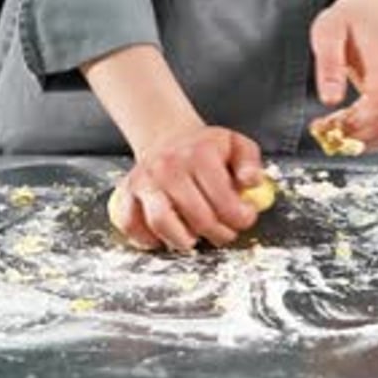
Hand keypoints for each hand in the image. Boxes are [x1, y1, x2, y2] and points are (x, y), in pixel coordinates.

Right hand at [111, 124, 262, 251]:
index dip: (240, 218)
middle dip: (218, 234)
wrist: (168, 137)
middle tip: (225, 232)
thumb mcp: (236, 145)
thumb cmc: (205, 148)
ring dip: (183, 240)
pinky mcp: (126, 192)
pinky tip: (166, 235)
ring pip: (161, 222)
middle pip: (197, 217)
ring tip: (195, 238)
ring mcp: (144, 180)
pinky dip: (147, 238)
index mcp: (199, 154)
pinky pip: (130, 224)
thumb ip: (250, 163)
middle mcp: (168, 166)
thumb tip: (251, 183)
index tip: (245, 219)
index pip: (223, 200)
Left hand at [309, 0, 377, 150]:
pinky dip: (368, 132)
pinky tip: (346, 122)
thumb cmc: (352, 17)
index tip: (331, 124)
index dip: (358, 120)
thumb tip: (330, 100)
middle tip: (325, 130)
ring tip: (331, 126)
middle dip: (355, 135)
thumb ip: (329, 63)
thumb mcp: (330, 29)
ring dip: (361, 138)